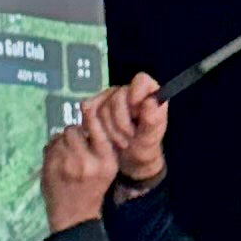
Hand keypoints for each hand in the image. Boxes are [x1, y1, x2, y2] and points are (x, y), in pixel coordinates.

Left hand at [39, 111, 119, 231]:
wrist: (75, 216)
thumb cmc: (93, 189)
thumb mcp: (107, 169)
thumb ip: (101, 145)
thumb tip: (89, 113)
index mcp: (105, 160)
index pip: (96, 126)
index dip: (90, 116)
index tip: (87, 109)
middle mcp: (87, 160)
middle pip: (74, 129)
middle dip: (74, 135)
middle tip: (76, 147)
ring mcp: (66, 163)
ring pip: (60, 136)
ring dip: (62, 142)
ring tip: (66, 156)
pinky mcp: (50, 166)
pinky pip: (49, 145)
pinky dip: (52, 149)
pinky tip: (58, 162)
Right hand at [87, 74, 168, 190]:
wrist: (130, 160)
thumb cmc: (145, 146)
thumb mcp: (151, 137)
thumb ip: (152, 119)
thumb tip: (151, 100)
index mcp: (148, 93)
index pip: (142, 80)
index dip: (137, 91)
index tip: (134, 108)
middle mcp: (128, 91)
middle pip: (117, 98)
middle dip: (122, 123)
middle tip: (130, 138)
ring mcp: (110, 97)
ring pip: (101, 109)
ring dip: (111, 130)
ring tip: (122, 141)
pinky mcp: (94, 105)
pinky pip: (89, 111)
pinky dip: (95, 128)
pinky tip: (106, 137)